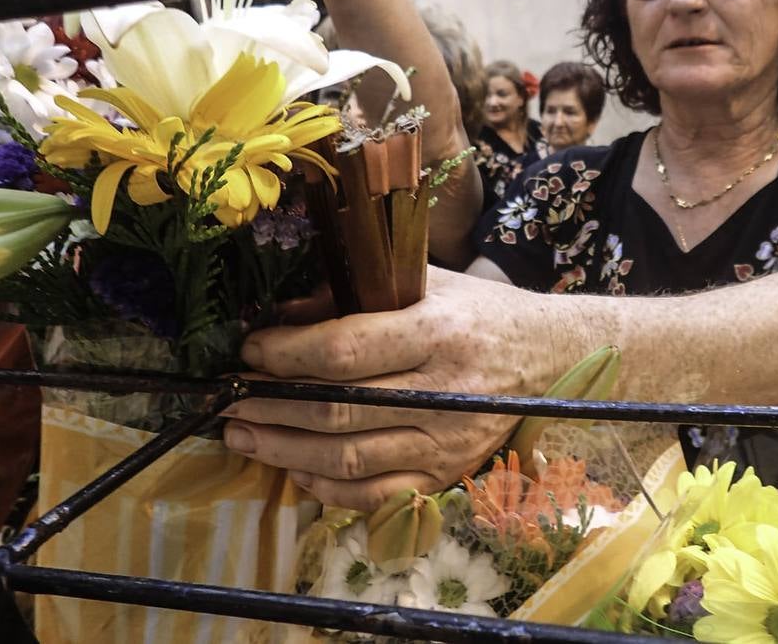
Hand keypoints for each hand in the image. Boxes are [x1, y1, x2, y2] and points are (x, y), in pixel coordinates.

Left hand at [221, 268, 556, 510]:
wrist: (548, 357)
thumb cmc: (480, 311)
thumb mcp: (426, 283)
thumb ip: (357, 295)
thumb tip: (282, 315)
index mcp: (438, 331)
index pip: (345, 349)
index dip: (286, 354)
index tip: (249, 349)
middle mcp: (444, 390)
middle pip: (337, 409)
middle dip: (270, 406)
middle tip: (229, 400)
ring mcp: (446, 441)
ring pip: (347, 458)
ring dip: (283, 449)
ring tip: (242, 435)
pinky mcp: (447, 474)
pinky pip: (373, 495)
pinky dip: (325, 488)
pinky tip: (294, 468)